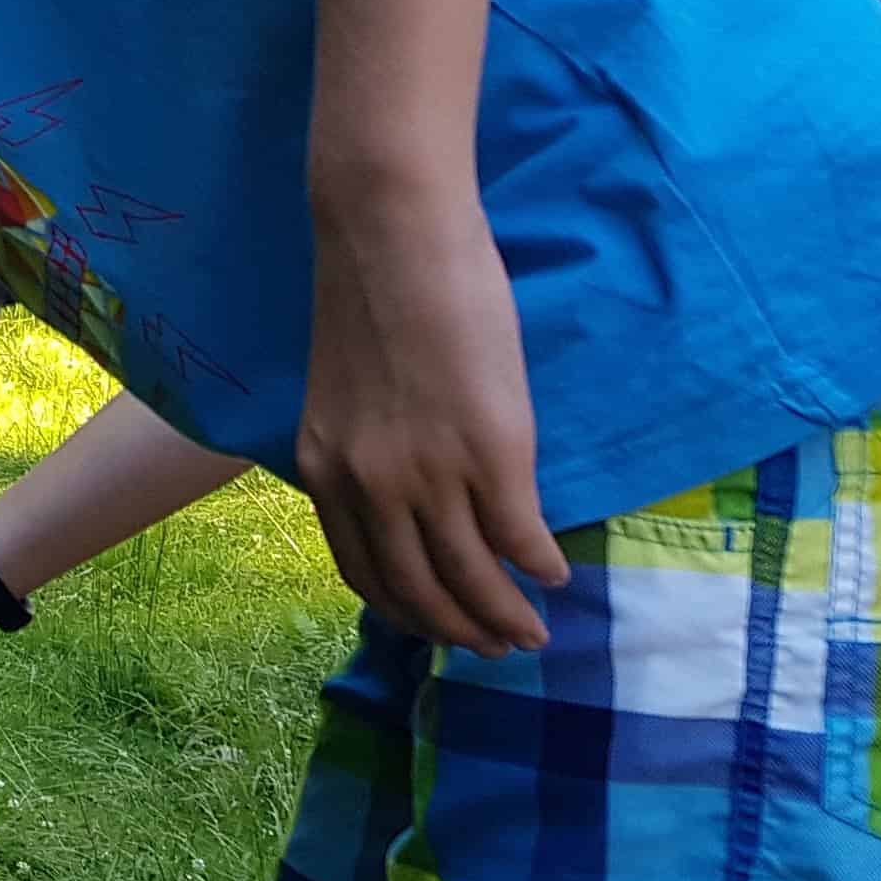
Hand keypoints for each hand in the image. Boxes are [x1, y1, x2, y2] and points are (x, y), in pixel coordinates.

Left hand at [299, 183, 567, 657]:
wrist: (391, 233)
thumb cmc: (374, 296)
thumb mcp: (344, 394)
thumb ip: (365, 451)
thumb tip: (408, 498)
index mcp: (326, 470)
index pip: (364, 572)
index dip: (407, 611)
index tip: (435, 629)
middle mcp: (370, 485)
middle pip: (420, 590)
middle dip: (462, 630)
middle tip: (499, 648)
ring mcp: (430, 472)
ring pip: (471, 578)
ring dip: (506, 615)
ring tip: (532, 631)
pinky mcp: (491, 451)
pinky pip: (518, 536)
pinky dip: (539, 565)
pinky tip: (554, 573)